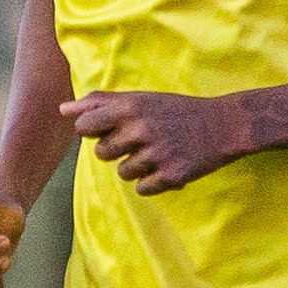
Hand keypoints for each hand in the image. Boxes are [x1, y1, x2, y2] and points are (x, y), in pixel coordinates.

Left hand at [62, 89, 252, 194]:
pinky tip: (167, 166)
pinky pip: (142, 189)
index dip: (93, 131)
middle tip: (140, 141)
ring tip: (157, 152)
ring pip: (122, 172)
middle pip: (101, 154)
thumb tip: (63, 109)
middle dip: (116, 150)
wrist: (224, 125)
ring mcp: (157, 154)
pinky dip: (152, 181)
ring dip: (136, 166)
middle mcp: (141, 130)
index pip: (85, 126)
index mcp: (131, 107)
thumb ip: (100, 102)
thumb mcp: (140, 98)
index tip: (111, 128)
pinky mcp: (171, 176)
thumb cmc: (175, 110)